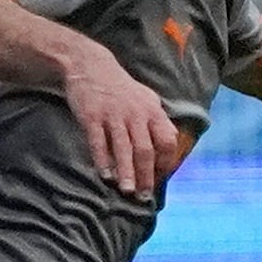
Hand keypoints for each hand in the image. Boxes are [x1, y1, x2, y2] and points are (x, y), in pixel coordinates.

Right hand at [64, 49, 181, 197]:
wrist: (90, 65)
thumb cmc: (120, 88)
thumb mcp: (146, 99)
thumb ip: (158, 121)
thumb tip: (171, 145)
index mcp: (152, 111)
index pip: (167, 141)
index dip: (166, 162)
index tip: (160, 179)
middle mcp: (135, 114)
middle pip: (146, 149)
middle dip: (146, 175)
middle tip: (144, 196)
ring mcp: (113, 115)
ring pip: (124, 148)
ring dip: (127, 172)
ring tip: (127, 191)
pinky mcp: (92, 116)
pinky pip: (98, 142)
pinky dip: (103, 160)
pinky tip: (105, 175)